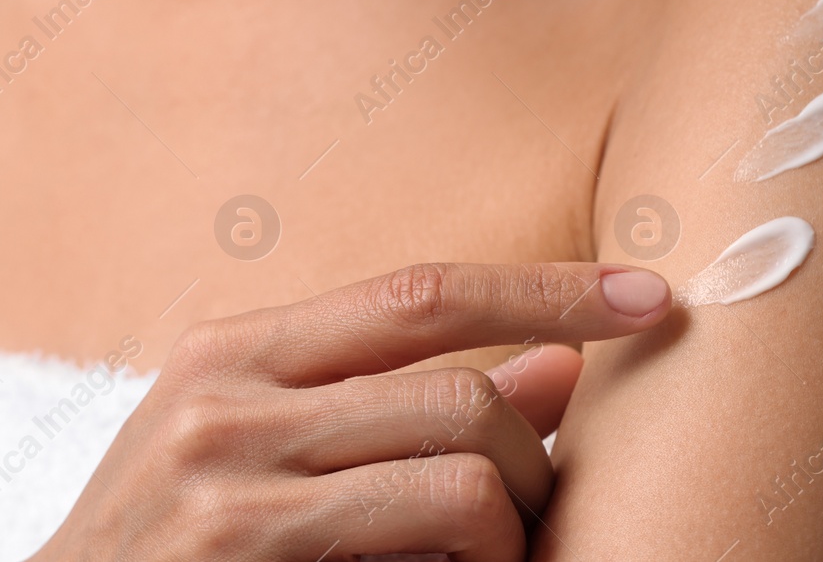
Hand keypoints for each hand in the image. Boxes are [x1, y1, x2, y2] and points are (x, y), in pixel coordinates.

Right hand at [30, 262, 670, 561]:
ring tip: (493, 558)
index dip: (548, 287)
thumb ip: (404, 407)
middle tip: (538, 510)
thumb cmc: (171, 555)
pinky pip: (429, 530)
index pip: (423, 291)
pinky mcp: (239, 550)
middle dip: (537, 454)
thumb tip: (563, 362)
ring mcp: (225, 481)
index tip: (651, 296)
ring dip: (513, 522)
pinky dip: (474, 561)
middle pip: (459, 388)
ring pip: (462, 466)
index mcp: (234, 351)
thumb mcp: (266, 457)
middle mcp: (223, 396)